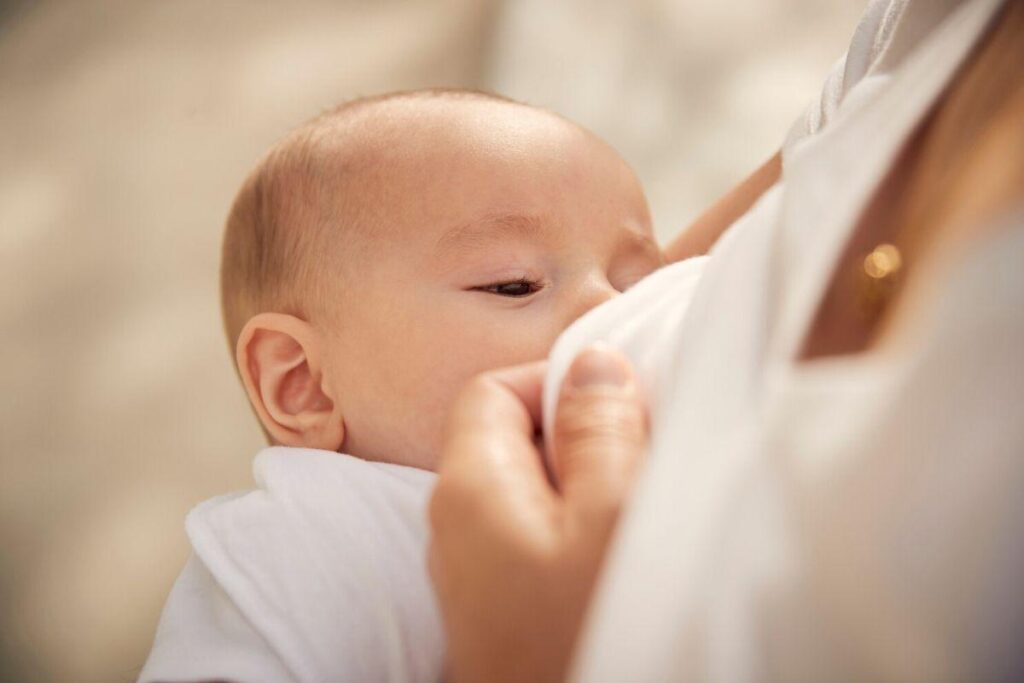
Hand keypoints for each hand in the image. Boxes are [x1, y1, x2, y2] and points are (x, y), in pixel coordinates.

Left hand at [429, 345, 647, 682]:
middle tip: (642, 459)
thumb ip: (598, 429)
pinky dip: (578, 533)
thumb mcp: (612, 515)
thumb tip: (590, 365)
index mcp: (468, 488)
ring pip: (530, 494)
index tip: (620, 403)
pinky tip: (618, 558)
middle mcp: (455, 529)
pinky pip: (535, 544)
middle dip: (580, 436)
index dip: (557, 382)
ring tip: (636, 512)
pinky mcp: (501, 615)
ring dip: (587, 487)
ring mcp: (475, 578)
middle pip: (510, 441)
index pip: (493, 390)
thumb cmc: (588, 635)